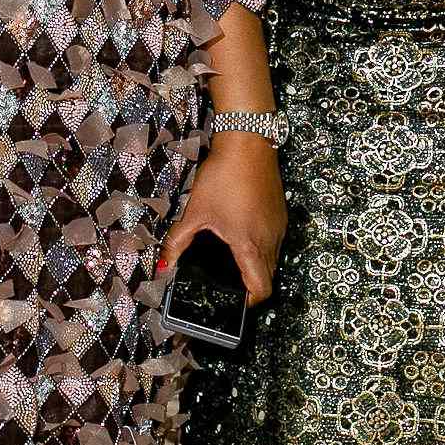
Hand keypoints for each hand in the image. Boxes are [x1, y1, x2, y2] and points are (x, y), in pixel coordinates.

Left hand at [158, 132, 286, 302]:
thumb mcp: (195, 212)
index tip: (233, 300)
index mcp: (251, 245)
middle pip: (268, 276)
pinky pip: (274, 240)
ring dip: (256, 263)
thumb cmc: (223, 176)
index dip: (248, 301)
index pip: (261, 290)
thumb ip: (178, 241)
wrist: (248, 143)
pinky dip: (261, 245)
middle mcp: (271, 239)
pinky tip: (241, 232)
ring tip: (232, 256)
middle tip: (227, 281)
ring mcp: (279, 226)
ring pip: (272, 258)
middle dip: (249, 283)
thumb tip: (164, 264)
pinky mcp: (280, 213)